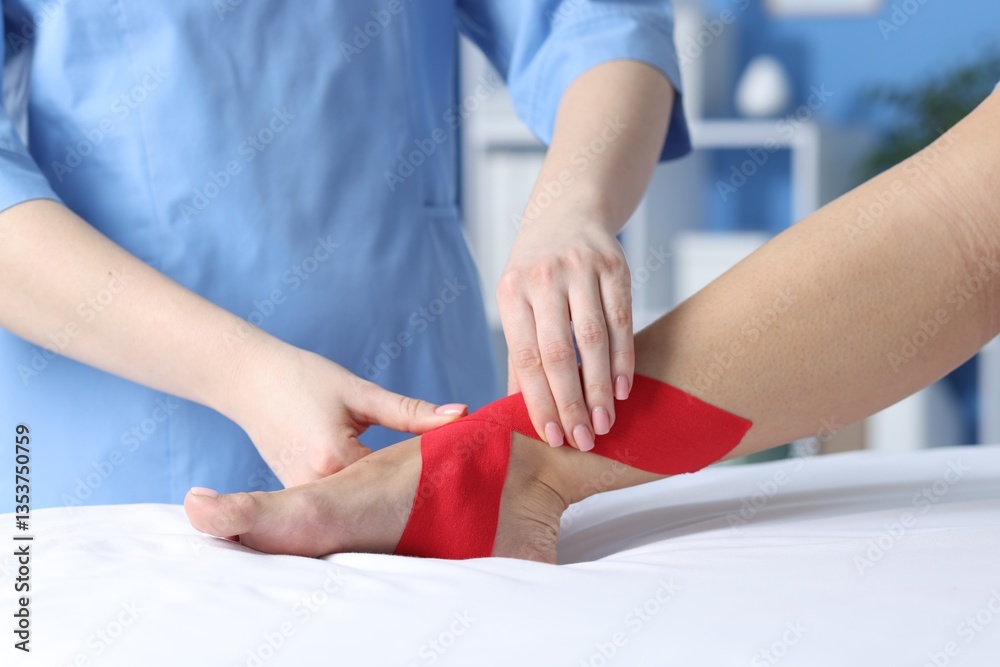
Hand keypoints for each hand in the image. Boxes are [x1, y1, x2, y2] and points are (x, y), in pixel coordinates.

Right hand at [222, 339, 466, 486]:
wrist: (246, 379)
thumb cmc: (303, 377)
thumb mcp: (360, 391)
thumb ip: (411, 412)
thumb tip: (462, 415)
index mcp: (335, 459)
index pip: (396, 484)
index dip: (430, 482)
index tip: (463, 485)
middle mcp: (315, 486)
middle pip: (376, 504)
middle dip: (411, 501)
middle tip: (453, 504)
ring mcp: (301, 496)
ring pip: (356, 509)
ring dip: (385, 504)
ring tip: (428, 508)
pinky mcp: (296, 495)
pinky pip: (338, 505)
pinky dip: (360, 500)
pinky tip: (387, 501)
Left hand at [496, 208, 632, 450]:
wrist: (567, 212)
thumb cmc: (536, 271)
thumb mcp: (516, 302)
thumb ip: (520, 354)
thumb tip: (515, 411)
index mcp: (511, 292)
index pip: (525, 357)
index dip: (539, 401)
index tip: (553, 437)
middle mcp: (543, 278)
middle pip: (558, 352)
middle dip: (571, 402)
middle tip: (583, 439)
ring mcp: (580, 269)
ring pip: (593, 339)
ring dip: (600, 387)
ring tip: (605, 422)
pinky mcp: (615, 266)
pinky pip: (622, 320)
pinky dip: (623, 359)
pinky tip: (622, 389)